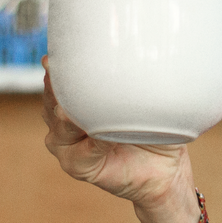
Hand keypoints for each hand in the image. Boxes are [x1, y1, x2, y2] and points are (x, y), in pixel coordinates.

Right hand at [41, 57, 195, 222]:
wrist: (166, 169)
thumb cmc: (157, 130)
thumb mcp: (148, 102)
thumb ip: (134, 84)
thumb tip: (140, 57)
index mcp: (79, 99)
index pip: (63, 79)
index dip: (62, 66)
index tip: (63, 53)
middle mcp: (65, 119)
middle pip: (55, 98)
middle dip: (58, 85)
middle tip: (59, 68)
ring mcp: (67, 142)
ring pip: (61, 123)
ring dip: (69, 114)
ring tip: (73, 106)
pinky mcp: (76, 165)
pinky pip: (81, 151)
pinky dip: (94, 143)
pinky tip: (103, 135)